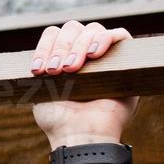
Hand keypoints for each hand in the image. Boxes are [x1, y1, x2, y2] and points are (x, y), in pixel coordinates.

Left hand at [29, 20, 139, 148]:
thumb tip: (40, 49)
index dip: (44, 47)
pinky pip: (120, 35)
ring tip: (72, 69)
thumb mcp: (40, 89)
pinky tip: (94, 55)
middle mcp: (85, 55)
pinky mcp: (126, 61)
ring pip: (92, 30)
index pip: (54, 34)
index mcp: (63, 59)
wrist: (81, 136)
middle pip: (72, 28)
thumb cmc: (59, 120)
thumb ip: (41, 65)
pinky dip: (105, 39)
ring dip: (78, 46)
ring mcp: (106, 57)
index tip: (37, 70)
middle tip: (57, 70)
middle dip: (61, 47)